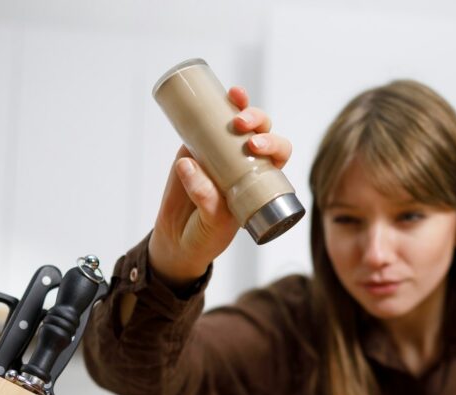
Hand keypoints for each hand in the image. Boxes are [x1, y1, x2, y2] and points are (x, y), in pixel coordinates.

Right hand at [148, 86, 292, 289]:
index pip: (278, 156)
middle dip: (258, 121)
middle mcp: (245, 163)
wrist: (176, 241)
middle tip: (241, 124)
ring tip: (234, 99)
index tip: (256, 146)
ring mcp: (220, 153)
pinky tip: (217, 93)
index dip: (274, 145)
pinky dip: (212, 107)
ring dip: (241, 106)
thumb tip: (190, 164)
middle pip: (260, 132)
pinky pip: (206, 123)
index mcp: (260, 181)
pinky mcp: (195, 148)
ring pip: (236, 122)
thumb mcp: (212, 224)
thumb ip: (206, 199)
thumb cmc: (206, 236)